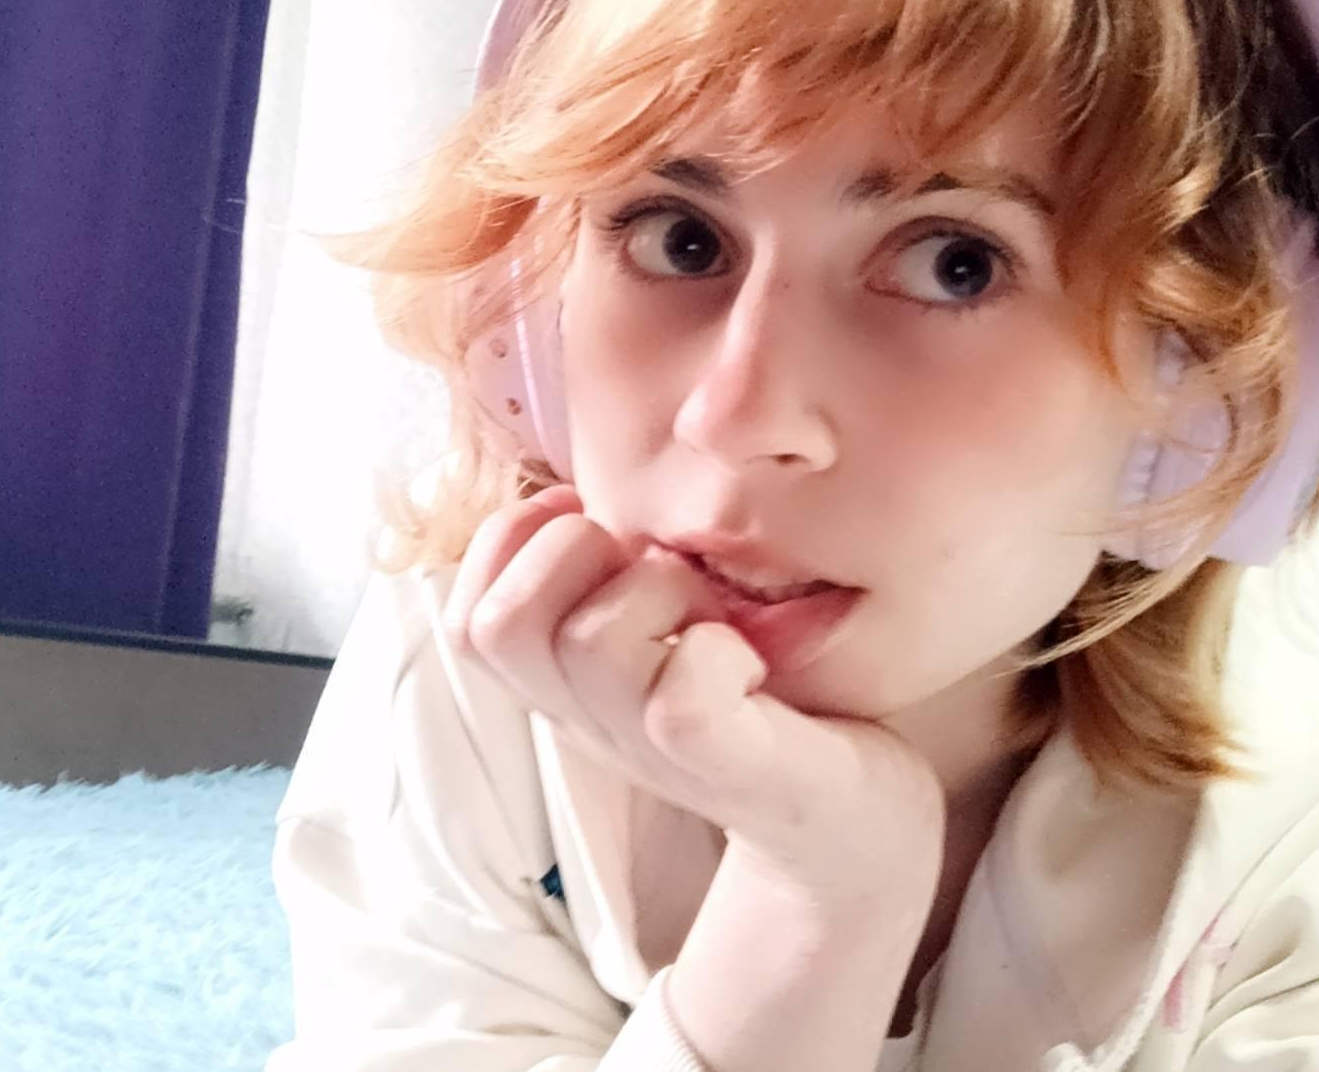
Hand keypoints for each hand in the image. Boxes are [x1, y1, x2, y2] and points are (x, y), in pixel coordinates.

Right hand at [442, 484, 946, 903]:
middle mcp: (589, 722)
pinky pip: (679, 694)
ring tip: (714, 613)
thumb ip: (612, 579)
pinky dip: (718, 652)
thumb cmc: (764, 707)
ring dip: (659, 589)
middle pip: (498, 625)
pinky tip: (752, 665)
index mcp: (568, 687)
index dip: (509, 541)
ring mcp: (649, 749)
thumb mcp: (666, 637)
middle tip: (657, 569)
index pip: (466, 617)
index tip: (591, 519)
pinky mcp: (723, 763)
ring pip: (588, 640)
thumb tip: (576, 489)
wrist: (852, 831)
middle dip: (573, 551)